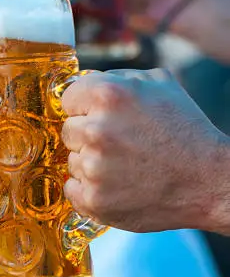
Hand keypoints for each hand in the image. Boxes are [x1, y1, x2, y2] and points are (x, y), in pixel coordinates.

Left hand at [62, 69, 229, 232]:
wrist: (209, 181)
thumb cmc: (184, 131)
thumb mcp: (158, 84)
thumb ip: (116, 77)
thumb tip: (84, 79)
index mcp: (108, 95)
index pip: (68, 98)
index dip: (85, 108)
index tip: (103, 117)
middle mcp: (97, 130)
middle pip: (68, 130)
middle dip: (88, 135)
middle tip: (121, 144)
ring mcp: (94, 168)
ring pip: (72, 160)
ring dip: (91, 163)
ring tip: (125, 165)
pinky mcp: (95, 200)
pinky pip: (72, 189)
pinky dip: (89, 189)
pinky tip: (117, 185)